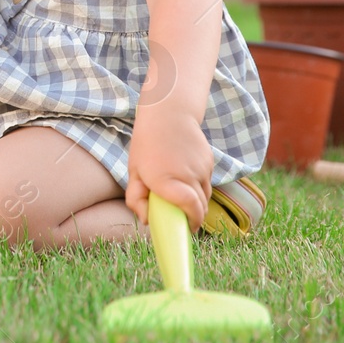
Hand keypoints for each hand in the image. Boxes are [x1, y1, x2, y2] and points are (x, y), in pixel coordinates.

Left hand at [124, 109, 214, 232]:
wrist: (168, 112)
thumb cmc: (146, 143)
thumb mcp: (133, 171)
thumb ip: (136, 199)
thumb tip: (146, 220)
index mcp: (166, 180)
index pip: (191, 209)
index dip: (192, 223)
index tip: (186, 230)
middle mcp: (188, 175)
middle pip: (200, 208)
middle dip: (194, 218)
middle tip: (182, 219)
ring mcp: (202, 168)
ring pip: (206, 196)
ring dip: (197, 202)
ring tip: (181, 196)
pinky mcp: (209, 162)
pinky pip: (207, 182)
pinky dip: (199, 186)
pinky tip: (185, 175)